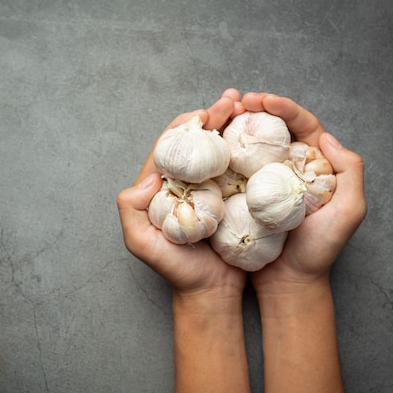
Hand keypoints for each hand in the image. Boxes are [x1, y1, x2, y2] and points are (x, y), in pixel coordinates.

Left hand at [116, 89, 247, 299]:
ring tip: (248, 105)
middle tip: (232, 100)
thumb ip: (131, 210)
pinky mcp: (233, 198)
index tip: (205, 112)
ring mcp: (210, 189)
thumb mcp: (142, 244)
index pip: (170, 147)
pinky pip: (240, 169)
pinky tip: (261, 135)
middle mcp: (185, 183)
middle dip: (214, 116)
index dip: (186, 125)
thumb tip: (149, 176)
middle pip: (198, 142)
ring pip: (220, 150)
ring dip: (232, 126)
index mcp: (161, 187)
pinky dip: (248, 150)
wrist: (211, 292)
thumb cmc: (176, 270)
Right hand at [241, 92, 366, 289]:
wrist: (288, 282)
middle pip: (274, 129)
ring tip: (222, 114)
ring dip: (237, 126)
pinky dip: (223, 153)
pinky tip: (212, 145)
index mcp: (314, 166)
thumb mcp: (348, 212)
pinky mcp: (242, 195)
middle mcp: (288, 168)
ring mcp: (263, 182)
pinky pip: (233, 169)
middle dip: (257, 109)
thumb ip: (350, 173)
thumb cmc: (319, 251)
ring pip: (251, 145)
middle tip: (239, 101)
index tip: (264, 101)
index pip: (302, 126)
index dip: (284, 108)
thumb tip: (326, 138)